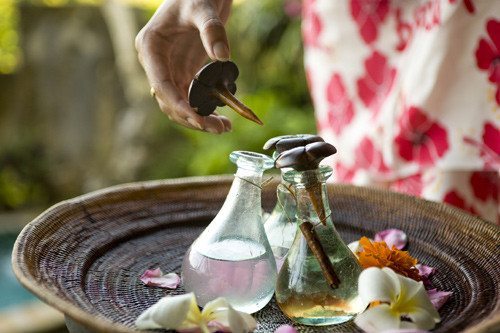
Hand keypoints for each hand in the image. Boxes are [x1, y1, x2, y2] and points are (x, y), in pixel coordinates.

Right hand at [136, 0, 232, 133]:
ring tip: (224, 127)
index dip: (179, 106)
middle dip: (192, 118)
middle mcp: (156, 62)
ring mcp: (169, 69)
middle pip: (169, 101)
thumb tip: (222, 56)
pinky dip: (203, 110)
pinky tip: (221, 118)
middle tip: (220, 128)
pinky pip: (190, 97)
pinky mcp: (183, 72)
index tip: (199, 120)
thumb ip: (212, 29)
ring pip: (179, 104)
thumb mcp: (203, 7)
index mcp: (151, 47)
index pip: (161, 85)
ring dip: (198, 119)